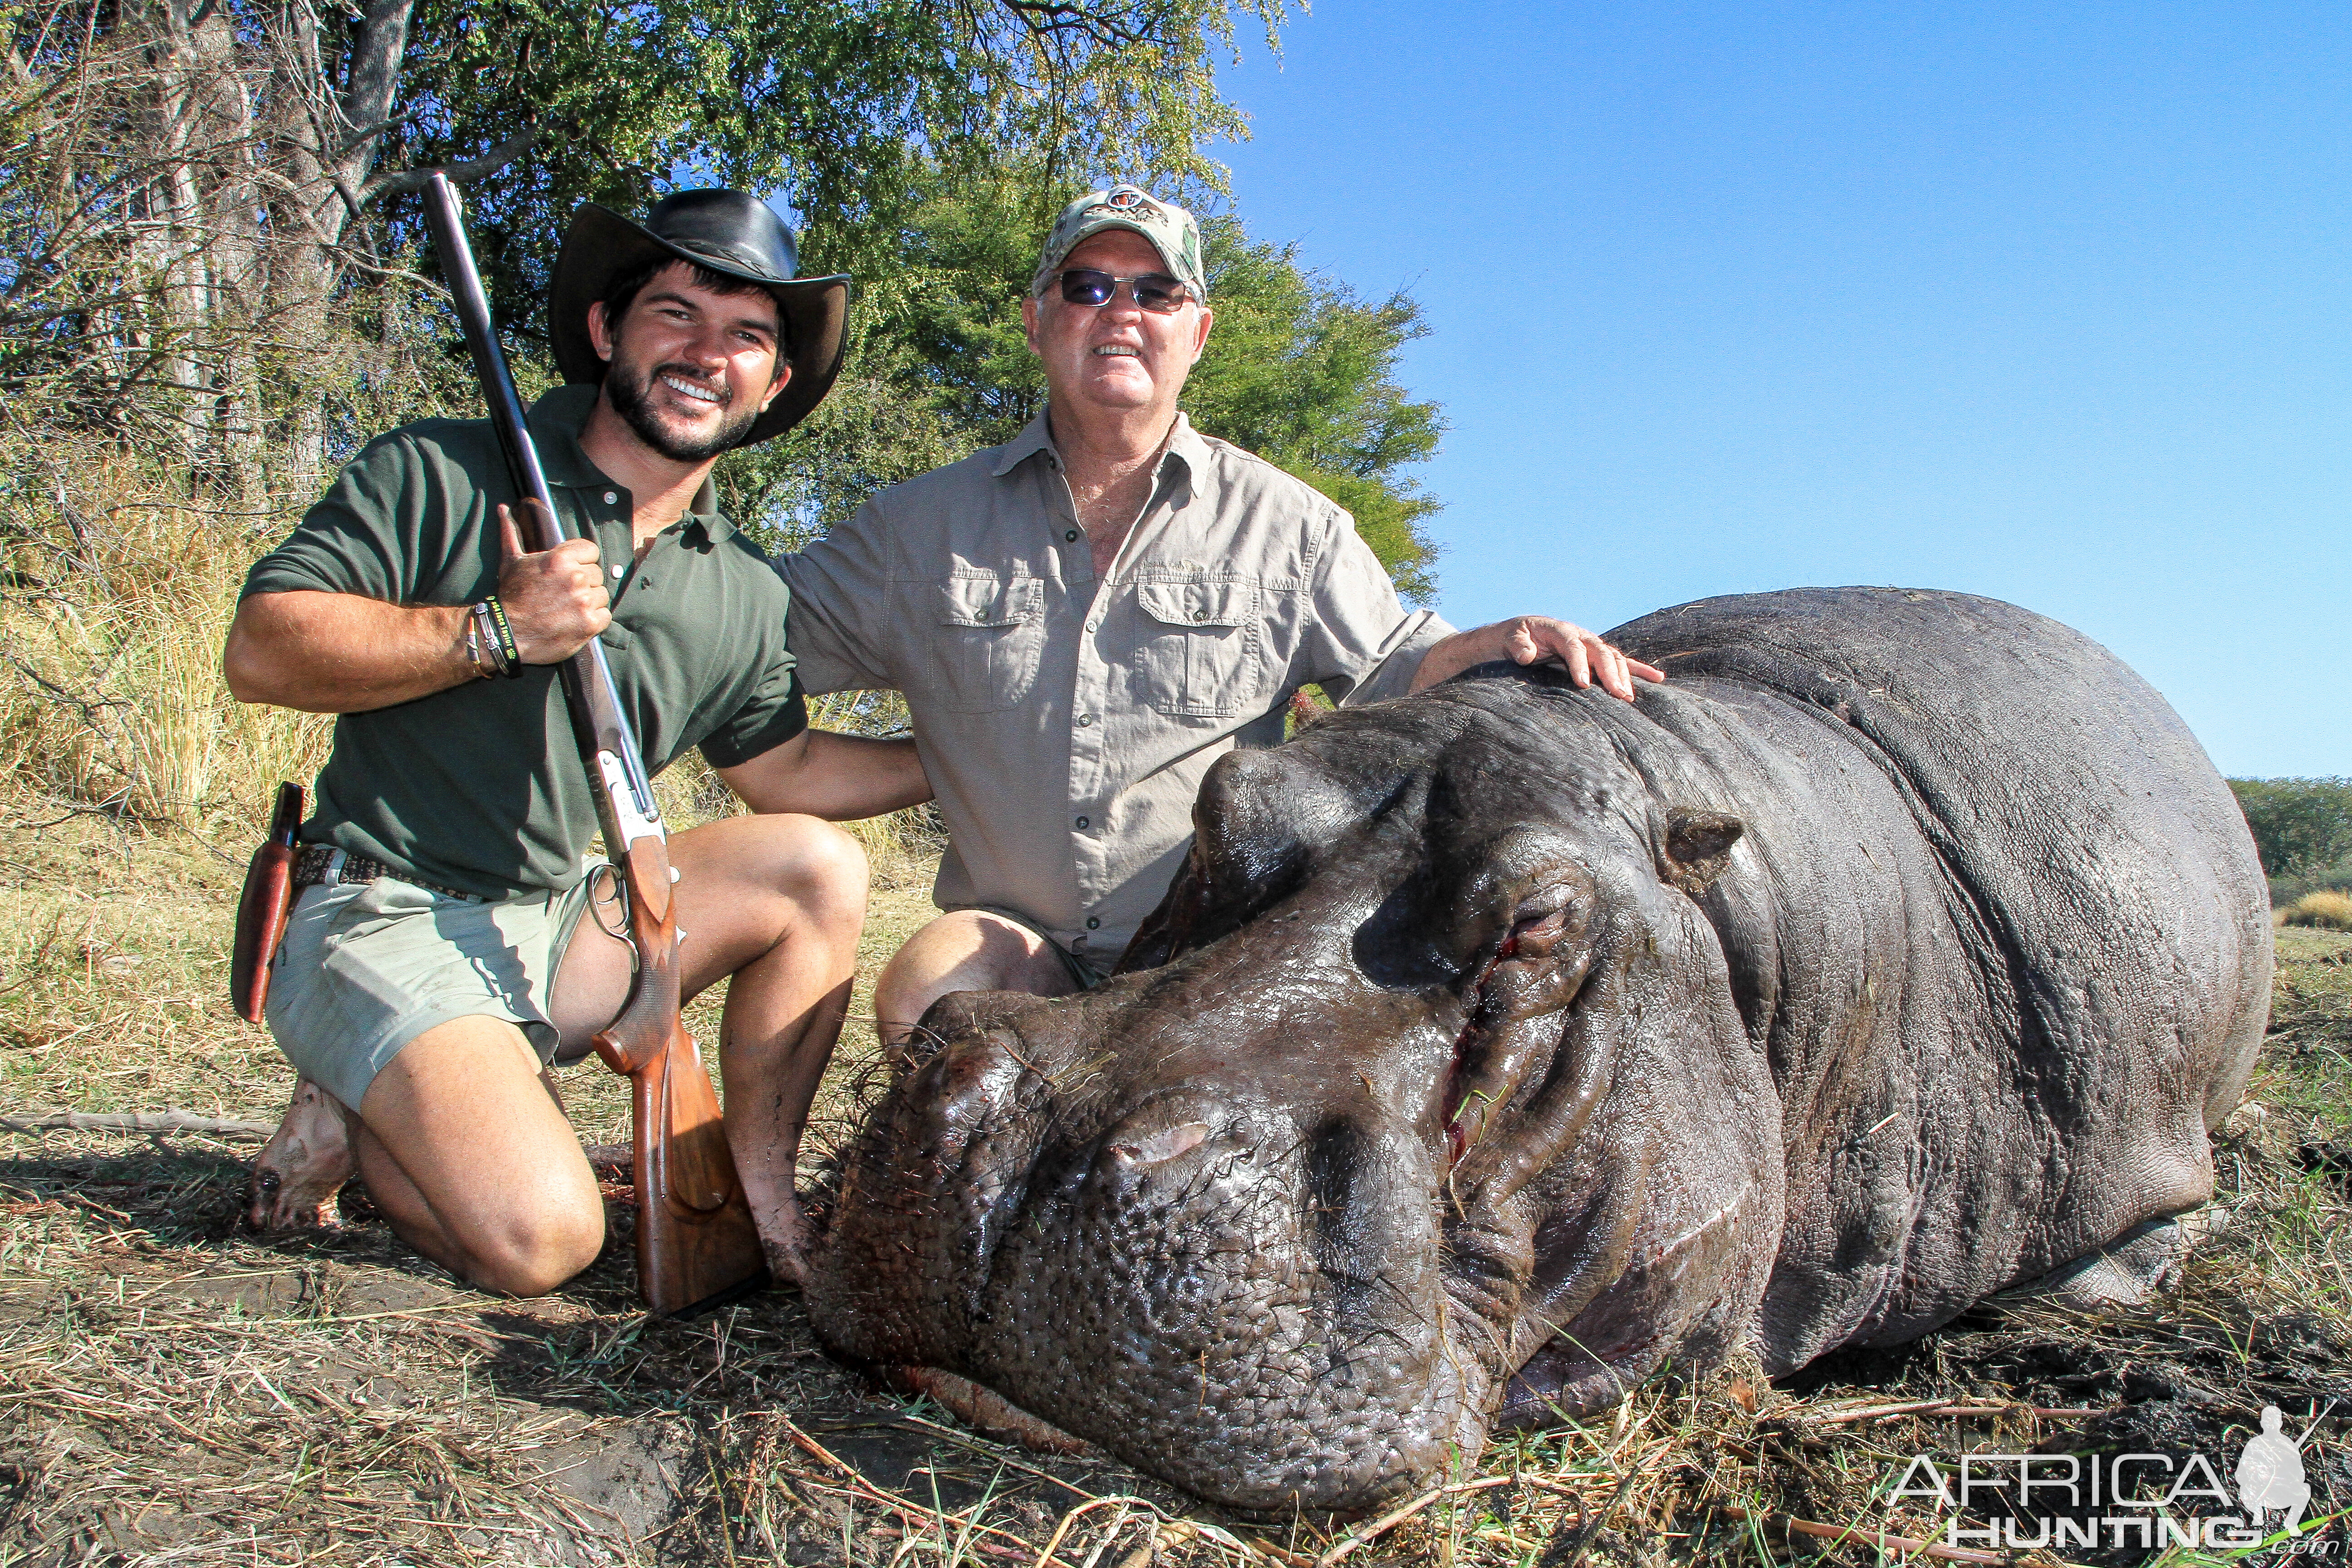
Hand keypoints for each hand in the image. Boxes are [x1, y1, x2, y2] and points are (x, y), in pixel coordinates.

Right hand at [493, 501, 610, 663]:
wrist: (507, 633)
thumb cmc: (511, 596)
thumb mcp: (511, 561)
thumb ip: (512, 533)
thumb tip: (503, 508)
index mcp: (561, 559)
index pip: (591, 550)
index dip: (581, 561)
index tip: (569, 571)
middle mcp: (576, 578)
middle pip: (597, 574)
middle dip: (584, 583)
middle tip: (564, 594)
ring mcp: (584, 601)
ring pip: (602, 595)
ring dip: (589, 602)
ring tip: (568, 608)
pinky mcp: (590, 623)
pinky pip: (605, 615)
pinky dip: (594, 620)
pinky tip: (575, 621)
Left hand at [1500, 616, 1664, 700]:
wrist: (1518, 636)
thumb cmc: (1513, 639)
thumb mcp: (1509, 639)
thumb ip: (1517, 645)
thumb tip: (1527, 655)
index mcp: (1560, 630)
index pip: (1574, 646)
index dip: (1579, 664)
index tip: (1582, 684)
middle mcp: (1581, 636)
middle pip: (1600, 652)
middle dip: (1609, 673)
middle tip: (1617, 695)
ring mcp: (1591, 645)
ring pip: (1613, 658)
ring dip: (1624, 676)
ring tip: (1628, 697)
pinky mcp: (1596, 656)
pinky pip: (1621, 662)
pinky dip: (1639, 670)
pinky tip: (1658, 679)